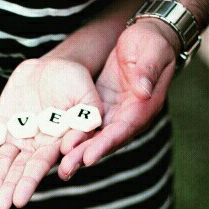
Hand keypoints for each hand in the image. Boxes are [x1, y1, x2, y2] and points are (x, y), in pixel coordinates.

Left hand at [0, 58, 100, 208]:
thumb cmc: (73, 79)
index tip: (19, 201)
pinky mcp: (1, 128)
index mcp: (55, 142)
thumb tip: (80, 135)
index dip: (29, 182)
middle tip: (0, 207)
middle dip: (10, 188)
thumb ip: (87, 113)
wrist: (50, 67)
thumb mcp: (84, 92)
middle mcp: (35, 146)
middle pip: (20, 170)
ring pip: (3, 163)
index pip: (40, 165)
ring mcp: (17, 138)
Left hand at [59, 19, 178, 178]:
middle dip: (85, 155)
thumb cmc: (151, 42)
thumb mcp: (152, 50)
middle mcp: (129, 118)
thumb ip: (147, 70)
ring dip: (77, 152)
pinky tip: (56, 150)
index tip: (88, 157)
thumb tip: (143, 91)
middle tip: (66, 169)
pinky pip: (85, 127)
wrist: (145, 39)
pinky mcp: (101, 110)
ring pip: (94, 138)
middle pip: (105, 141)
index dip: (105, 144)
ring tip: (60, 168)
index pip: (123, 130)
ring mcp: (114, 116)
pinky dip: (73, 137)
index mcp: (144, 107)